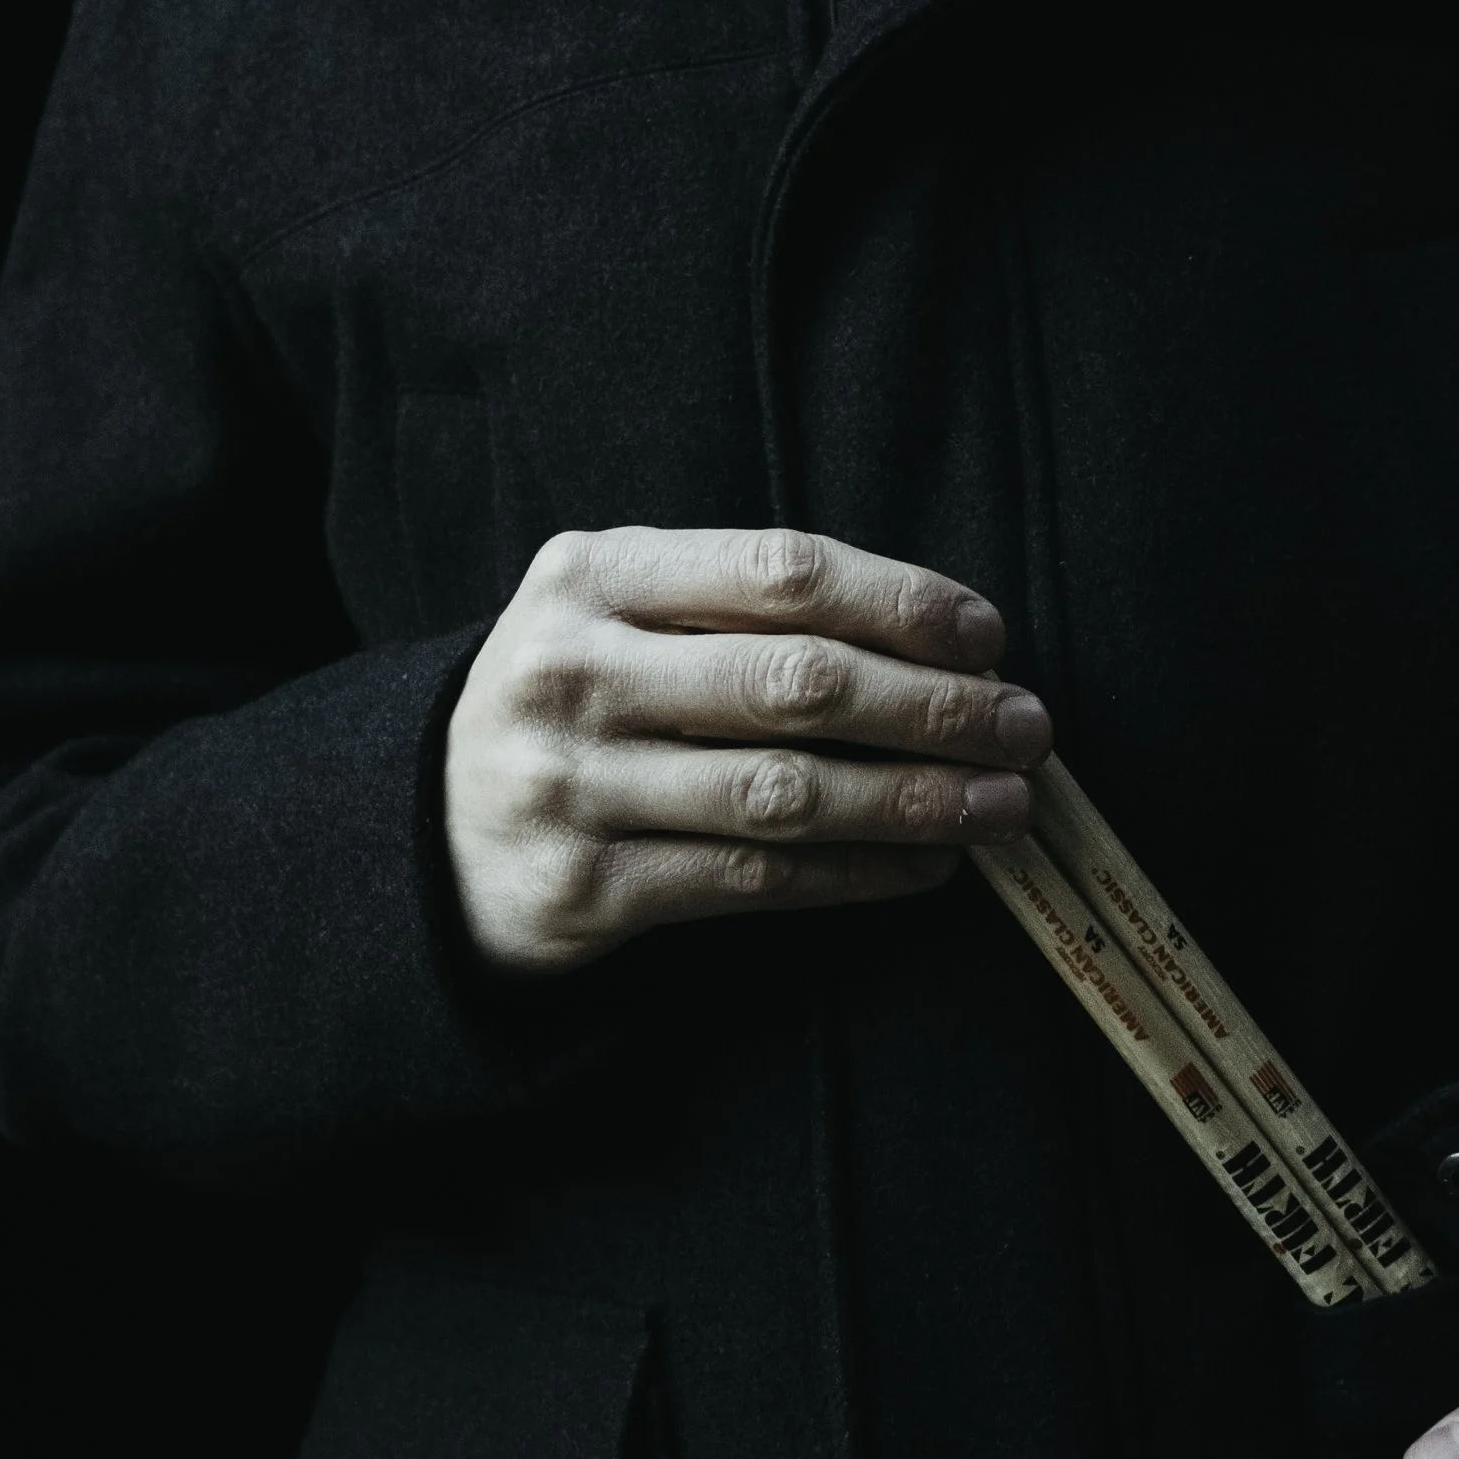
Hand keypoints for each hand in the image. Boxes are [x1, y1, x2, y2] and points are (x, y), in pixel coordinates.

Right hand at [443, 524, 1049, 972]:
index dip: (902, 602)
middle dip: (934, 707)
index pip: (782, 572)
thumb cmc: (583, 696)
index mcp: (595, 574)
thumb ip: (747, 605)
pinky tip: (929, 865)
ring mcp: (574, 784)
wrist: (432, 823)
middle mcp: (575, 671)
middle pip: (796, 683)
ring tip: (1003, 804)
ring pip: (787, 793)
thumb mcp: (624, 612)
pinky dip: (860, 873)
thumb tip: (948, 643)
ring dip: (917, 799)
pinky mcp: (589, 887)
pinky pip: (756, 878)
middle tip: (1027, 725)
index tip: (988, 637)